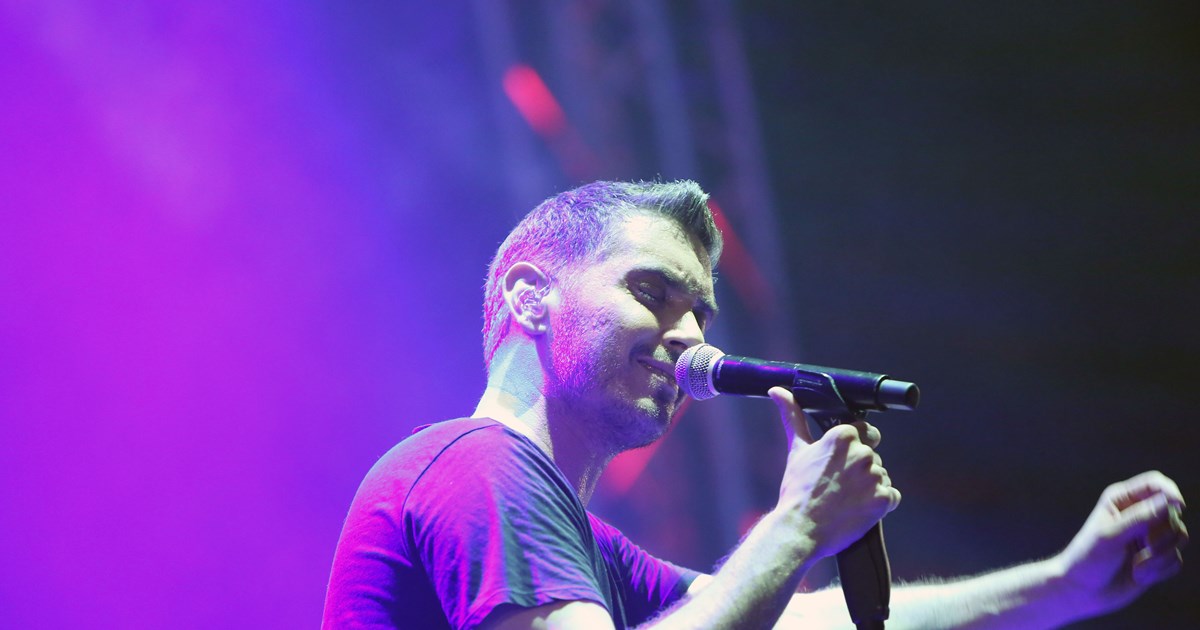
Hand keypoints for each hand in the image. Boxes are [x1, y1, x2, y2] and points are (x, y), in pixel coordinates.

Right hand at [769, 386, 899, 559]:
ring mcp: (875, 476)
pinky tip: (859, 509)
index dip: (853, 449)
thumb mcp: (796, 450)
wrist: (800, 529)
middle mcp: (863, 453)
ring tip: (846, 499)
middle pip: (873, 456)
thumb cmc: (796, 490)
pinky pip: (891, 496)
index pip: (864, 433)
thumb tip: (777, 390)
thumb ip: (792, 416)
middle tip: (838, 485)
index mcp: (843, 436)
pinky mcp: (884, 499)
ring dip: (870, 487)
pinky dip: (880, 504)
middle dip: (860, 470)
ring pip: (881, 476)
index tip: (839, 464)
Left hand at [1056, 470, 1187, 616]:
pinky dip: (1160, 570)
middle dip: (1162, 534)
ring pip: (1179, 536)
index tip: (1178, 504)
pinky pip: (1176, 560)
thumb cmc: (1089, 558)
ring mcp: (1149, 537)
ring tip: (1137, 566)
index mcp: (1121, 500)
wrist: (1083, 591)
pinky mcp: (1156, 558)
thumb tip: (1169, 500)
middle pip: (1172, 513)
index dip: (1170, 490)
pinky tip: (1137, 575)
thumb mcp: (1111, 535)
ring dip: (1161, 555)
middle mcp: (1138, 514)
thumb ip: (1140, 517)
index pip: (1155, 483)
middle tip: (1144, 546)